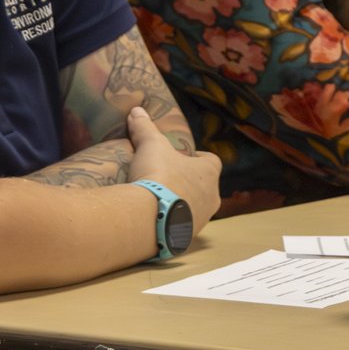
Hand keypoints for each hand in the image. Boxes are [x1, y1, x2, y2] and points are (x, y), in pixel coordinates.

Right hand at [128, 107, 221, 230]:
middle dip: (189, 183)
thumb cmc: (158, 176)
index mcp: (210, 174)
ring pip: (195, 209)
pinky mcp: (185, 238)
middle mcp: (212, 198)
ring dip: (181, 204)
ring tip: (159, 199)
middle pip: (205, 187)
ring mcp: (200, 221)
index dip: (199, 158)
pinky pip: (180, 227)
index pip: (212, 162)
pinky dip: (170, 222)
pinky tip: (153, 218)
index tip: (183, 157)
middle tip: (168, 178)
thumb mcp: (150, 146)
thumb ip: (145, 128)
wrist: (148, 218)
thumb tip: (136, 111)